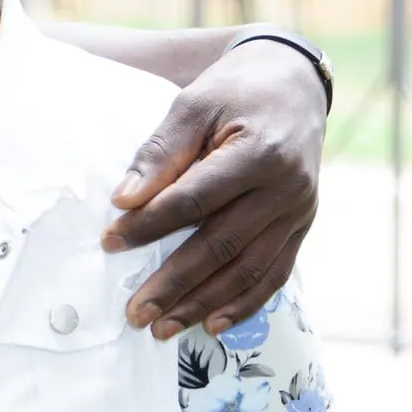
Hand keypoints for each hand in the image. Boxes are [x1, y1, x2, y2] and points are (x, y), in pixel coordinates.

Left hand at [101, 36, 324, 338]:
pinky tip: (212, 323)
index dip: (151, 223)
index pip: (196, 199)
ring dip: (203, 303)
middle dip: (175, 282)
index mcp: (258, 153)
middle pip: (222, 244)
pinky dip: (243, 303)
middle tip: (135, 311)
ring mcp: (298, 212)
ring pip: (249, 269)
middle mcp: (285, 189)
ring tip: (163, 327)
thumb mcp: (194, 104)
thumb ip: (161, 151)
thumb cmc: (235, 91)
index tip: (111, 241)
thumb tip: (125, 198)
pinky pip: (274, 274)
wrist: (293, 84)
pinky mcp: (301, 226)